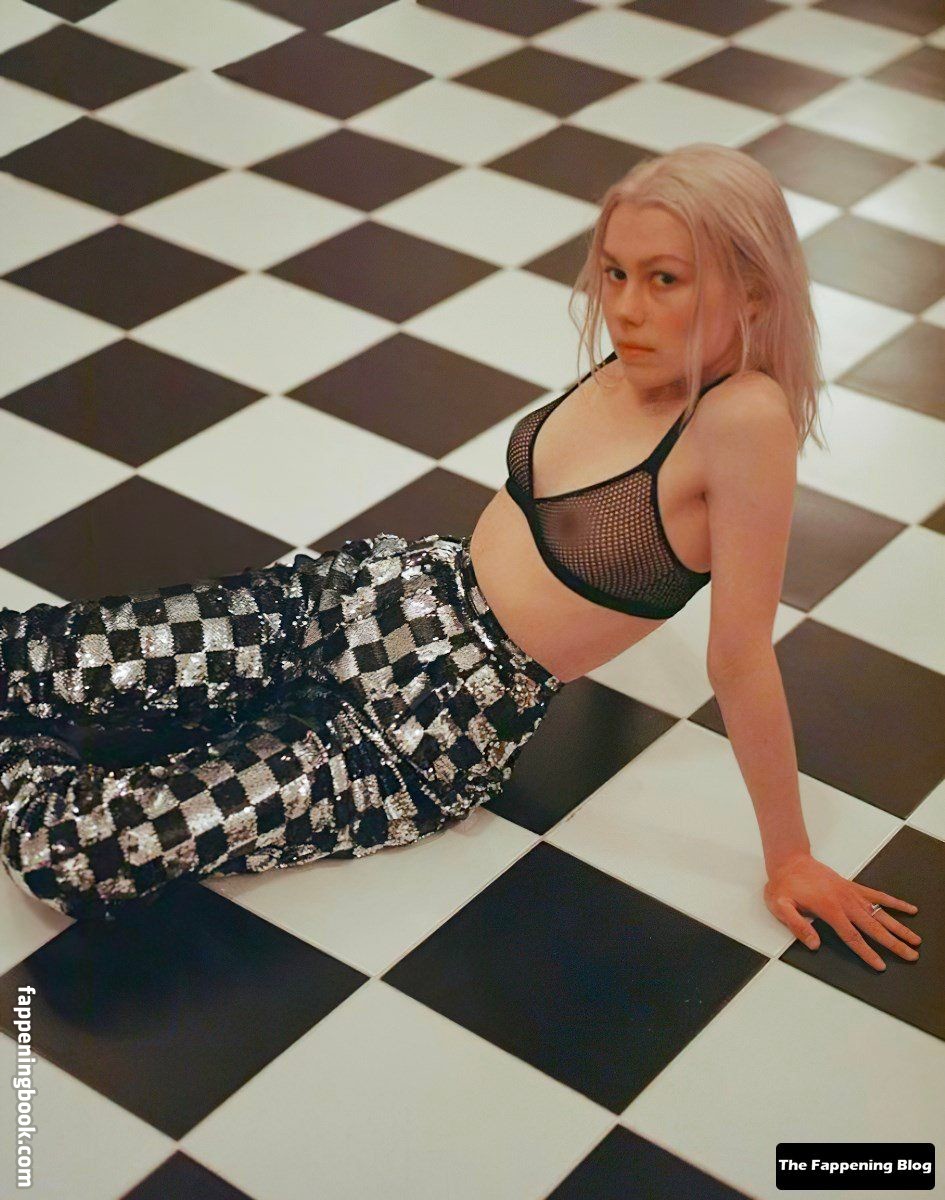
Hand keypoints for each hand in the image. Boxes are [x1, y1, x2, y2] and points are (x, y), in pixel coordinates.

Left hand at [764, 853, 920, 971]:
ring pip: (880, 912)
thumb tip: (814, 944)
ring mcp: (851, 893)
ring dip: (899, 926)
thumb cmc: (784, 885)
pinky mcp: (852, 886)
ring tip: (916, 939)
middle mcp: (844, 902)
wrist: (789, 860)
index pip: (852, 936)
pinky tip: (908, 908)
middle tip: (911, 955)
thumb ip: (797, 926)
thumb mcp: (781, 907)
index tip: (881, 965)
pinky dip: (894, 902)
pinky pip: (877, 895)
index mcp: (829, 909)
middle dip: (893, 943)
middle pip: (874, 927)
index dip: (867, 952)